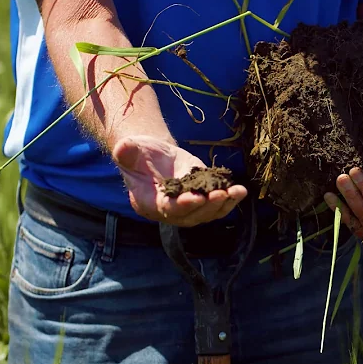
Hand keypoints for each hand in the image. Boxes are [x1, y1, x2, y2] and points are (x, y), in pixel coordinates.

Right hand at [112, 135, 246, 226]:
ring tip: (236, 192)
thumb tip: (122, 148)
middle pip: (191, 215)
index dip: (182, 205)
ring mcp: (188, 208)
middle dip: (208, 205)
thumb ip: (127, 152)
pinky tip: (240, 191)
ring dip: (224, 204)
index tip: (196, 197)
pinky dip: (230, 199)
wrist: (153, 156)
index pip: (167, 208)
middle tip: (221, 194)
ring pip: (208, 213)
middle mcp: (170, 211)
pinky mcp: (203, 199)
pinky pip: (218, 204)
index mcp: (149, 203)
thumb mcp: (131, 150)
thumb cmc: (139, 154)